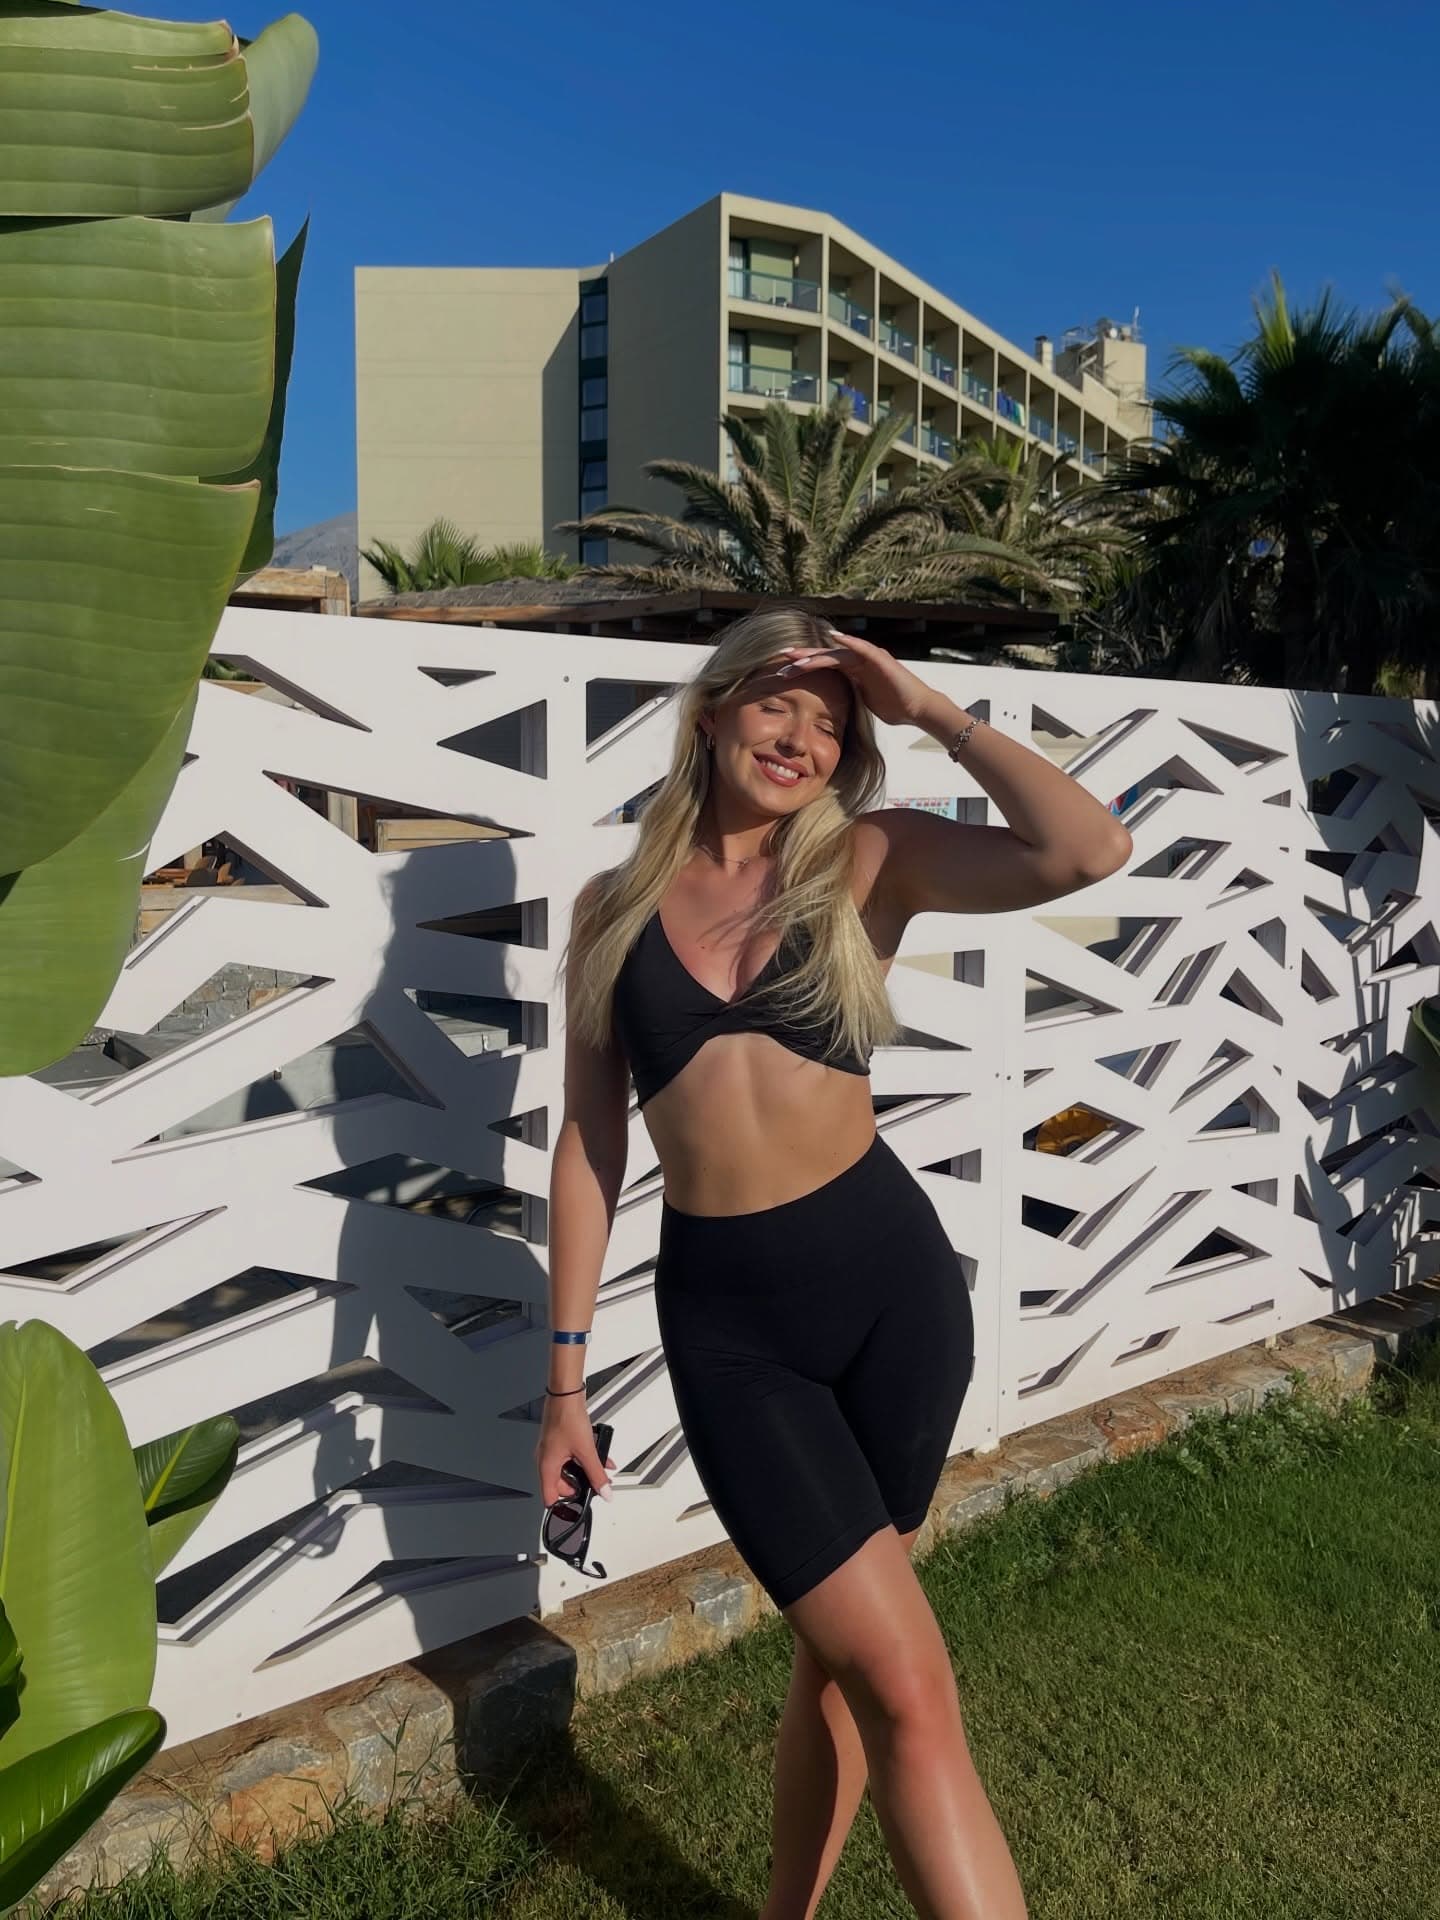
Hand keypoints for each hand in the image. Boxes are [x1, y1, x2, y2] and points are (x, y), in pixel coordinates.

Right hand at [536, 1396, 614, 1507]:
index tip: (578, 1505)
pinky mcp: (558, 1440)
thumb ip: (597, 1474)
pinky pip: (570, 1457)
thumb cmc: (566, 1417)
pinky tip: (599, 1456)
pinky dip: (583, 1459)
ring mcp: (551, 1450)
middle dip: (578, 1486)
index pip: (549, 1498)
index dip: (564, 1505)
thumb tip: (604, 1491)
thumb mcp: (586, 1450)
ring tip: (600, 1471)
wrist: (566, 1394)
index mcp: (546, 1466)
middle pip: (560, 1485)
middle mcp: (545, 1459)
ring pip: (567, 1470)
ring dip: (583, 1472)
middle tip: (594, 1486)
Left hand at [775, 628, 947, 729]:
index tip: (781, 671)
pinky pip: (861, 648)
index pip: (822, 666)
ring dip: (815, 655)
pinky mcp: (880, 659)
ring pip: (836, 654)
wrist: (917, 708)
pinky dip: (848, 641)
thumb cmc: (894, 707)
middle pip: (824, 657)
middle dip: (801, 658)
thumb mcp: (862, 702)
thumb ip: (848, 697)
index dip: (802, 667)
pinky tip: (833, 637)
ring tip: (795, 658)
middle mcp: (858, 660)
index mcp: (852, 671)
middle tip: (779, 660)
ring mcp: (868, 658)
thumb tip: (830, 707)